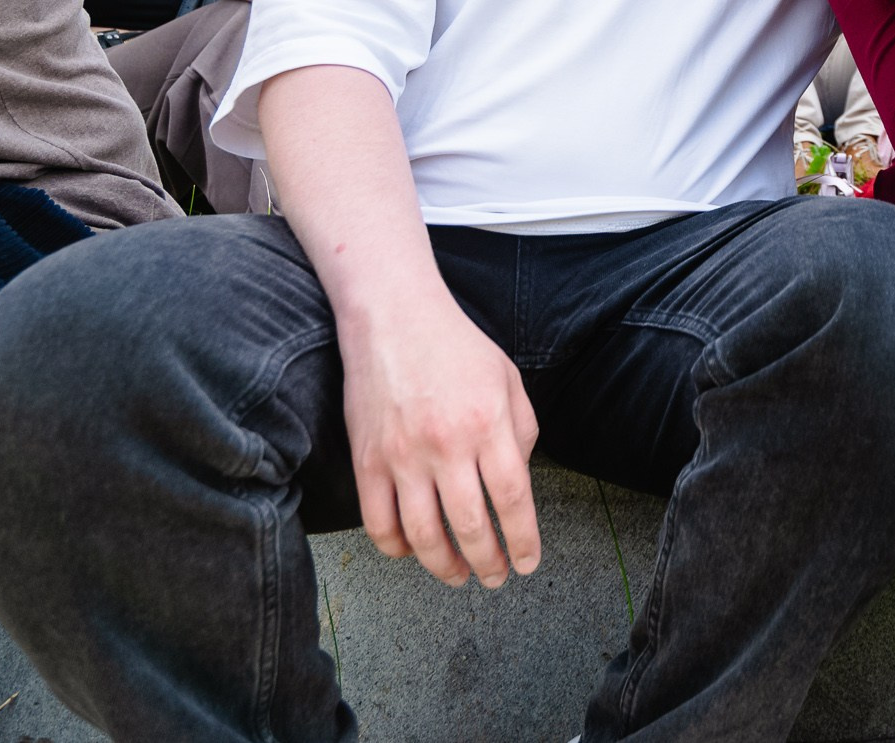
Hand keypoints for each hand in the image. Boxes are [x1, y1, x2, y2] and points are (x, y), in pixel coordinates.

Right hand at [340, 296, 540, 587]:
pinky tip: (414, 551)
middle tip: (495, 578)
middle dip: (487, 562)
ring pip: (423, 535)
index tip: (527, 562)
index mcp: (487, 423)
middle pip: (470, 525)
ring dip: (444, 566)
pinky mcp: (367, 460)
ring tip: (459, 576)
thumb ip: (520, 432)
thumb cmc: (456, 346)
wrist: (393, 316)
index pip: (512, 498)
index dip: (522, 539)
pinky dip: (397, 548)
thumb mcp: (507, 379)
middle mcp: (446, 444)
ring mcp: (402, 455)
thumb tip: (516, 486)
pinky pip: (378, 522)